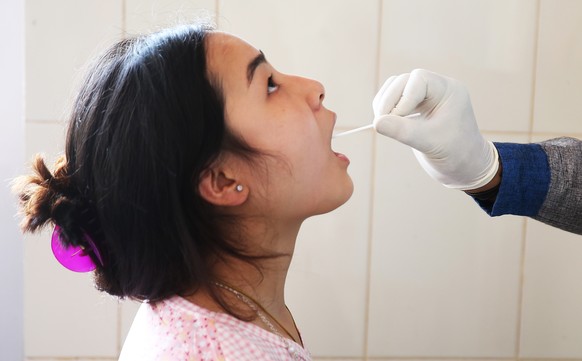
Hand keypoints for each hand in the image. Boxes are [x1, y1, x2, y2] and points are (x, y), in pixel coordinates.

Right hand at [372, 69, 498, 189]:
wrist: (465, 168)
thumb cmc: (455, 154)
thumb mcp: (429, 143)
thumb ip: (403, 131)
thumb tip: (376, 123)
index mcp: (448, 91)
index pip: (419, 80)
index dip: (403, 97)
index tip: (396, 118)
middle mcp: (437, 90)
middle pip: (404, 81)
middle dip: (389, 100)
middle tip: (381, 122)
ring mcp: (425, 99)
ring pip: (396, 88)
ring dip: (384, 103)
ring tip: (382, 124)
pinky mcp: (415, 109)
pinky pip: (394, 100)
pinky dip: (386, 110)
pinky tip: (387, 125)